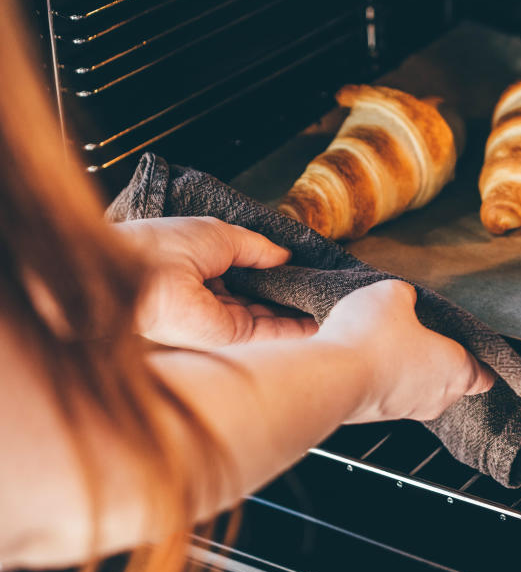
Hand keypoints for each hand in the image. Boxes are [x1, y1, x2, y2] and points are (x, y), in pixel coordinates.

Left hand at [115, 217, 317, 348]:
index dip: (276, 273)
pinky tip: (321, 320)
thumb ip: (258, 247)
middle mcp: (214, 297)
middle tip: (325, 288)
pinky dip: (296, 329)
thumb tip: (286, 255)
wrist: (137, 275)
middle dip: (292, 295)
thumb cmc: (166, 245)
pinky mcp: (230, 337)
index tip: (305, 270)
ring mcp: (222, 320)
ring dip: (299, 313)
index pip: (249, 275)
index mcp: (205, 268)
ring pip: (270, 318)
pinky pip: (270, 333)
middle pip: (262, 299)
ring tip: (332, 301)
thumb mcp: (223, 234)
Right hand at [317, 280, 495, 421]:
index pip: (483, 375)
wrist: (328, 378)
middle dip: (435, 356)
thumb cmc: (371, 341)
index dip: (481, 359)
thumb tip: (403, 299)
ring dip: (403, 365)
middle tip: (420, 332)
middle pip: (448, 378)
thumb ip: (407, 295)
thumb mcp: (394, 293)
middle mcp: (435, 396)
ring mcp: (404, 409)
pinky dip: (376, 373)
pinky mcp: (374, 414)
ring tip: (383, 338)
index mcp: (455, 369)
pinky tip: (359, 352)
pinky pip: (384, 389)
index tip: (475, 348)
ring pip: (413, 385)